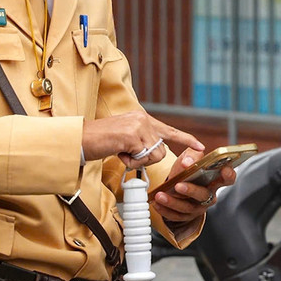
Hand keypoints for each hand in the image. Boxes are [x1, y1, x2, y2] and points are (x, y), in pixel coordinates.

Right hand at [81, 111, 202, 168]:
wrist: (79, 139)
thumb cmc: (98, 142)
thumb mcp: (124, 138)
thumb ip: (140, 141)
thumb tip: (155, 153)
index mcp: (141, 118)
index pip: (168, 130)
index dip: (185, 139)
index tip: (200, 146)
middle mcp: (142, 119)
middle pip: (161, 149)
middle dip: (146, 158)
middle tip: (126, 153)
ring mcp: (138, 126)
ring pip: (153, 155)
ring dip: (137, 161)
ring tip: (121, 151)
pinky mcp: (132, 135)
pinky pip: (142, 158)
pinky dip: (130, 162)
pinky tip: (118, 152)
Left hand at [153, 147, 237, 223]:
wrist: (176, 184)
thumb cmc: (187, 169)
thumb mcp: (190, 157)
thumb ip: (192, 155)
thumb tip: (187, 162)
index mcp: (215, 180)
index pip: (228, 178)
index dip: (228, 175)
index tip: (224, 170)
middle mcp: (209, 195)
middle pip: (204, 195)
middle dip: (191, 190)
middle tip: (178, 185)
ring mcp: (198, 207)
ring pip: (188, 207)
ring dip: (173, 202)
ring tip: (160, 195)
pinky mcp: (187, 216)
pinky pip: (176, 216)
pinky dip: (165, 210)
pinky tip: (157, 203)